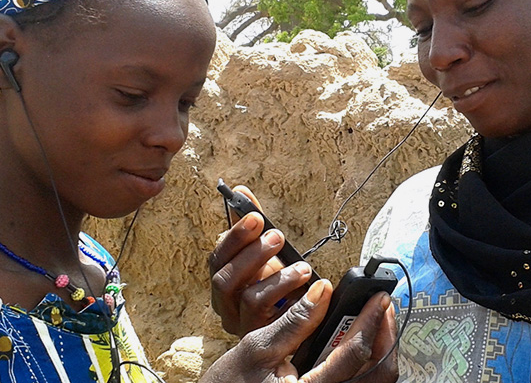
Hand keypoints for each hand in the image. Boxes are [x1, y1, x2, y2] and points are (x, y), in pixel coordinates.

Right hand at [200, 280, 398, 382]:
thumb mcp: (257, 348)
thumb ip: (294, 321)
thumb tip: (322, 291)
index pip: (355, 354)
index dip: (369, 321)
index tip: (377, 298)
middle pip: (379, 375)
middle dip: (385, 337)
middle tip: (383, 308)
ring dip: (380, 350)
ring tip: (374, 322)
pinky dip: (366, 364)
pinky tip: (358, 343)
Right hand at [210, 186, 313, 335]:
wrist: (292, 330)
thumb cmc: (275, 285)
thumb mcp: (263, 255)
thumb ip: (253, 227)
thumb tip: (240, 189)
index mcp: (223, 282)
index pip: (217, 258)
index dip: (234, 237)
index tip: (255, 217)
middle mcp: (227, 306)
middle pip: (224, 280)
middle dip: (252, 254)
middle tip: (278, 237)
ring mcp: (245, 326)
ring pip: (250, 300)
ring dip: (278, 279)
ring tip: (302, 267)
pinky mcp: (268, 340)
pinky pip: (279, 322)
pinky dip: (297, 301)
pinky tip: (313, 289)